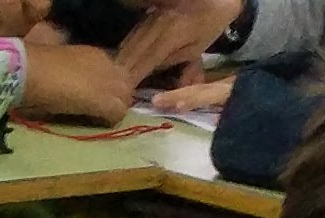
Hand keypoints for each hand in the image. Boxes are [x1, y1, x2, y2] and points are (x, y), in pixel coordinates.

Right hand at [13, 37, 141, 121]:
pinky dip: (107, 120)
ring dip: (112, 110)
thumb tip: (68, 88)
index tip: (91, 99)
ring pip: (125, 99)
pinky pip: (118, 113)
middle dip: (115, 99)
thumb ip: (71, 75)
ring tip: (95, 119)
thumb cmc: (34, 69)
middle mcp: (109, 65)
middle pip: (125, 85)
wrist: (31, 71)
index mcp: (95, 55)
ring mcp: (111, 82)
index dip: (105, 88)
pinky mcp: (108, 100)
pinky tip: (92, 123)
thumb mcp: (58, 69)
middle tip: (97, 113)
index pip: (113, 73)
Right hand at [112, 0, 241, 81]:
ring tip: (114, 78)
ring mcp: (150, 19)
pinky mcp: (148, 16)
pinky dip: (126, 49)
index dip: (132, 78)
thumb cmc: (210, 25)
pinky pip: (132, 35)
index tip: (123, 94)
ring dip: (120, 61)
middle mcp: (155, 26)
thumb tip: (151, 71)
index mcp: (169, 36)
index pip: (144, 61)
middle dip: (121, 72)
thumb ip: (172, 61)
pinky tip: (122, 59)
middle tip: (114, 89)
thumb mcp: (196, 48)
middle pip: (131, 52)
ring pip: (128, 43)